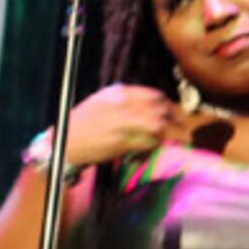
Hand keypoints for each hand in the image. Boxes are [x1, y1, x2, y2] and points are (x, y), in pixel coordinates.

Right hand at [57, 85, 178, 178]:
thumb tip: (154, 106)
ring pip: (159, 126)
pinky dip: (152, 150)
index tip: (175, 114)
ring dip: (171, 136)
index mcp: (119, 93)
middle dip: (177, 121)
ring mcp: (123, 122)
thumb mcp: (102, 102)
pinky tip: (147, 155)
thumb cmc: (82, 124)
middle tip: (184, 131)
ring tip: (179, 141)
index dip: (169, 106)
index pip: (154, 95)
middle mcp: (123, 104)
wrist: (64, 143)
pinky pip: (147, 144)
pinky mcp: (122, 142)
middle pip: (161, 109)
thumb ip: (126, 101)